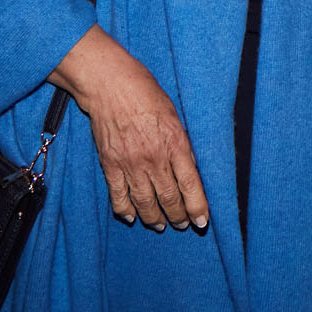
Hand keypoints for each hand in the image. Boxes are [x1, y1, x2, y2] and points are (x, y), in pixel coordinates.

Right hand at [50, 25, 208, 231]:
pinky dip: (125, 209)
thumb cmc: (147, 95)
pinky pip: (118, 196)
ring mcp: (130, 164)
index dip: (197, 208)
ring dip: (154, 218)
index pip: (191, 185)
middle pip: (168, 198)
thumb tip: (189, 170)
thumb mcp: (176, 117)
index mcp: (176, 144)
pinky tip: (132, 216)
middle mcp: (154, 158)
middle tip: (182, 224)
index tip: (201, 222)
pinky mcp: (110, 165)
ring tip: (161, 225)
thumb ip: (182, 145)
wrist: (111, 86)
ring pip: (145, 203)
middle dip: (177, 216)